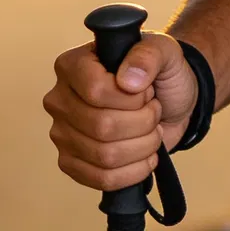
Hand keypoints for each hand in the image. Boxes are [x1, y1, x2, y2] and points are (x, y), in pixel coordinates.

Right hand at [44, 29, 198, 191]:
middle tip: (153, 111)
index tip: (146, 91)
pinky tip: (145, 156)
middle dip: (142, 123)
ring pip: (105, 155)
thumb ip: (148, 55)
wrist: (169, 103)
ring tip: (151, 131)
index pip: (95, 91)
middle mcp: (60, 99)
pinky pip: (101, 179)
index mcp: (73, 65)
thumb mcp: (164, 51)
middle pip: (102, 126)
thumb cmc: (160, 74)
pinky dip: (133, 172)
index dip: (131, 98)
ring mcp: (62, 134)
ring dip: (142, 147)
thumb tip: (128, 81)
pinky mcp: (71, 163)